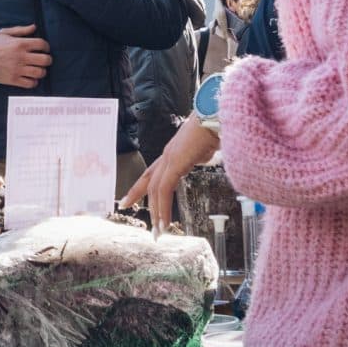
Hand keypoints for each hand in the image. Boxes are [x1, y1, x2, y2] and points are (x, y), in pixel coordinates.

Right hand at [0, 25, 51, 87]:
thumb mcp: (4, 33)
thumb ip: (21, 30)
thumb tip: (34, 27)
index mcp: (19, 44)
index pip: (42, 44)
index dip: (46, 46)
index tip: (44, 48)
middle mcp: (20, 57)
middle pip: (45, 60)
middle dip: (48, 59)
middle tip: (44, 59)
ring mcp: (17, 69)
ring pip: (40, 73)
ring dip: (41, 71)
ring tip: (37, 69)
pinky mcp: (13, 80)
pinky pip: (30, 83)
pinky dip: (34, 81)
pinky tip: (31, 78)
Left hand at [120, 113, 220, 229]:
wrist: (217, 116)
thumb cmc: (215, 129)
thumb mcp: (205, 148)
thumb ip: (199, 154)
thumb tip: (203, 156)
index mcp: (173, 153)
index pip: (152, 172)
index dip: (140, 187)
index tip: (130, 199)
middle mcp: (167, 156)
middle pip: (148, 181)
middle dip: (138, 197)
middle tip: (132, 212)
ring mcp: (169, 158)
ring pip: (155, 189)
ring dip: (155, 211)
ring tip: (158, 230)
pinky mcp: (175, 163)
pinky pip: (164, 189)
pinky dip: (163, 207)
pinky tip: (164, 221)